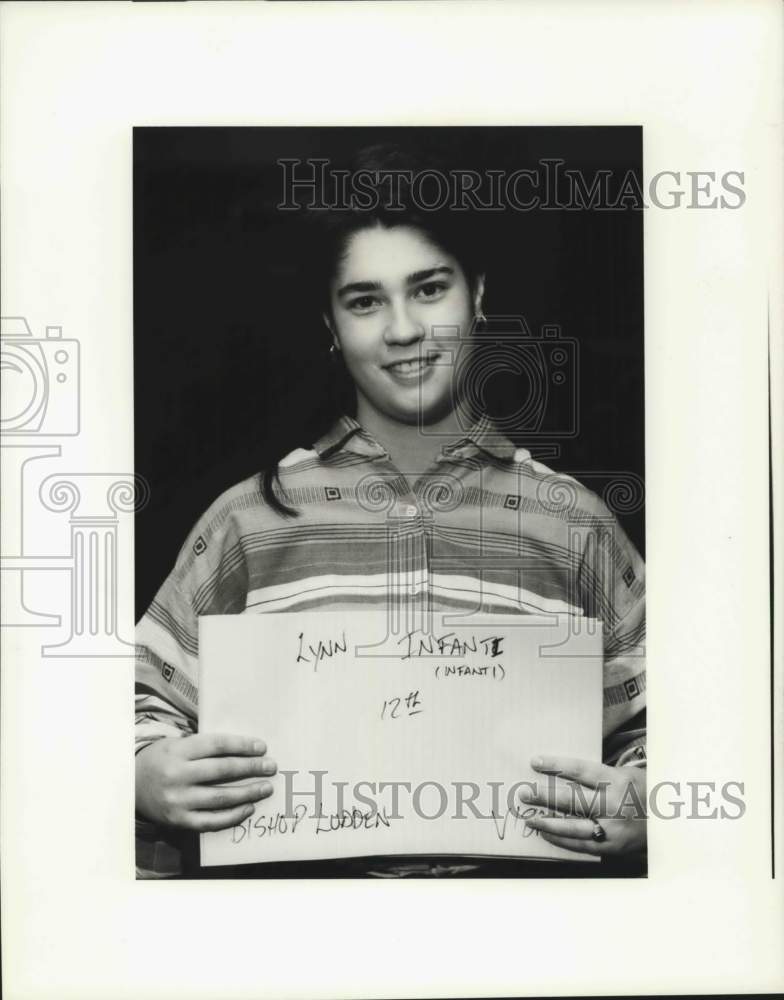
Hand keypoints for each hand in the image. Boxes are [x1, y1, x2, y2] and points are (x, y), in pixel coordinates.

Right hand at [135, 733, 276, 831]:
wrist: (131, 786)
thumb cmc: (163, 760)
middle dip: (251, 768)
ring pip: (220, 798)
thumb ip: (206, 748)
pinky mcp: (178, 820)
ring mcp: (177, 800)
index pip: (217, 746)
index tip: (262, 748)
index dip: (242, 746)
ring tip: (266, 788)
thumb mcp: (178, 745)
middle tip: (271, 767)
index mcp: (178, 751)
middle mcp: (177, 775)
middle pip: (222, 771)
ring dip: (248, 793)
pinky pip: (211, 821)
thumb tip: (246, 750)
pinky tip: (248, 808)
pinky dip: (232, 816)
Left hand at [518, 755, 646, 856]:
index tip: (535, 761)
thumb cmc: (642, 792)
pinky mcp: (613, 848)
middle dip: (544, 796)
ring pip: (574, 827)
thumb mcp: (624, 775)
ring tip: (530, 818)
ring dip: (548, 823)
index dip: (556, 765)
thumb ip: (597, 776)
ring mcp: (613, 829)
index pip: (581, 770)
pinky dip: (562, 841)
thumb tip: (560, 773)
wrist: (669, 822)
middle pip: (572, 800)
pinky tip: (547, 834)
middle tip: (523, 793)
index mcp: (617, 781)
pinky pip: (582, 845)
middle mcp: (614, 805)